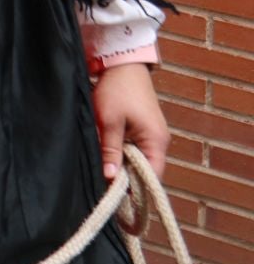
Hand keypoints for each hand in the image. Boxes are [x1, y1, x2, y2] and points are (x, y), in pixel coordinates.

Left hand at [92, 62, 168, 181]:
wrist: (122, 64)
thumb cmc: (117, 90)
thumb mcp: (109, 121)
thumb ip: (110, 150)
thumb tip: (110, 177)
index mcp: (156, 141)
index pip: (151, 177)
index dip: (135, 190)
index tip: (116, 200)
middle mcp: (159, 142)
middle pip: (145, 172)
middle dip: (127, 181)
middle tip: (105, 191)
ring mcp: (151, 136)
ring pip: (138, 162)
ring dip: (123, 169)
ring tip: (104, 178)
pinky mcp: (142, 130)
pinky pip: (134, 151)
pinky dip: (122, 157)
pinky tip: (107, 161)